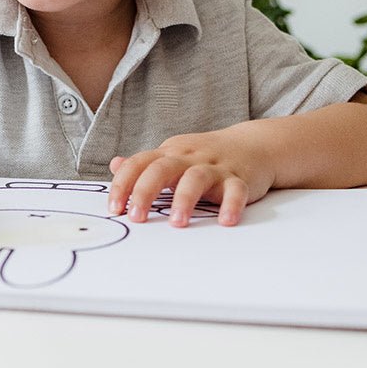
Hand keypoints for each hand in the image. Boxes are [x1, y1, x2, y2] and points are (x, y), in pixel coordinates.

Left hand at [107, 129, 273, 227]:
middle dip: (145, 192)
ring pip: (196, 178)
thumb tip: (115, 165)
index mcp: (169, 153)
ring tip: (177, 223)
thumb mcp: (173, 155)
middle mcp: (189, 157)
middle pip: (161, 168)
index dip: (123, 184)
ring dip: (184, 199)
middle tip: (136, 218)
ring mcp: (214, 167)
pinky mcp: (239, 178)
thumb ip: (145, 164)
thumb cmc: (205, 156)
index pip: (139, 163)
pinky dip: (231, 205)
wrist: (253, 144)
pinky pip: (236, 190)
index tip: (114, 208)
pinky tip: (225, 221)